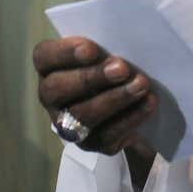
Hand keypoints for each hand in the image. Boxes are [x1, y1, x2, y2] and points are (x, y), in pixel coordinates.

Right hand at [33, 36, 157, 154]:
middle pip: (58, 89)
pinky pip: (107, 135)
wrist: (123, 105)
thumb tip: (120, 50)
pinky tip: (148, 103)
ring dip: (115, 98)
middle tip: (122, 68)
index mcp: (48, 67)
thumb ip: (103, 47)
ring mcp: (67, 124)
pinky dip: (131, 117)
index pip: (44, 57)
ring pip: (83, 115)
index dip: (65, 53)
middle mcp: (50, 97)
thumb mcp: (102, 52)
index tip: (92, 48)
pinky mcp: (90, 144)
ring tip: (141, 84)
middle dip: (91, 78)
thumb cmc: (107, 66)